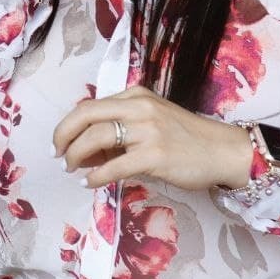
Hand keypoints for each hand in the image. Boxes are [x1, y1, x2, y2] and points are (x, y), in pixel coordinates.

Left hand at [53, 86, 253, 190]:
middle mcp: (139, 107)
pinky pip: (114, 165)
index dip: (68, 125)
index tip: (60, 142)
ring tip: (73, 169)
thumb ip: (122, 128)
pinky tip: (90, 183)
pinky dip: (96, 176)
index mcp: (135, 96)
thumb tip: (85, 150)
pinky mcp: (155, 154)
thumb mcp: (152, 121)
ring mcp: (148, 130)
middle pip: (86, 114)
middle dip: (63, 135)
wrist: (223, 151)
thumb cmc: (186, 139)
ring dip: (76, 155)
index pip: (90, 106)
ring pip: (96, 137)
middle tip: (56, 154)